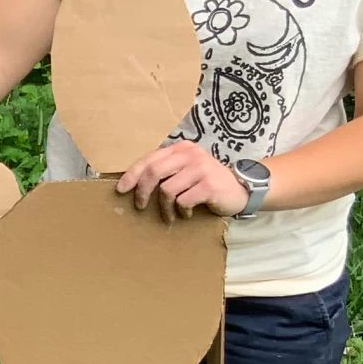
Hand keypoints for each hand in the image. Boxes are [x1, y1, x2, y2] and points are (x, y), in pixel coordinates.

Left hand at [117, 141, 249, 217]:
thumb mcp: (187, 170)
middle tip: (140, 206)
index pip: (149, 159)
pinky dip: (181, 211)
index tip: (121, 189)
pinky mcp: (209, 185)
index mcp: (182, 148)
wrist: (241, 190)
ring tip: (170, 215)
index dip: (132, 175)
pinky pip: (182, 201)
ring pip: (167, 189)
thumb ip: (167, 170)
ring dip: (164, 207)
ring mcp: (201, 169)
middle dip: (142, 192)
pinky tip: (186, 213)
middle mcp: (191, 154)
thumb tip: (134, 183)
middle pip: (153, 172)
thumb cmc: (208, 183)